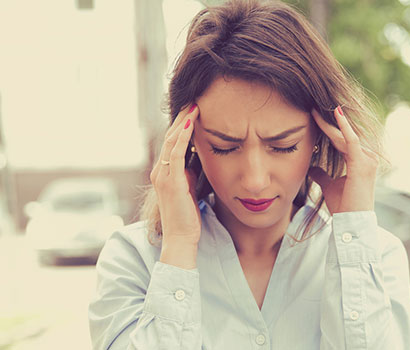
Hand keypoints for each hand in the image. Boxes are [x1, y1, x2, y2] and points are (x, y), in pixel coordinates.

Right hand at [149, 104, 200, 246]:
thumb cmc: (188, 216)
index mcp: (164, 172)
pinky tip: (192, 121)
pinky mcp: (170, 181)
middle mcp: (159, 170)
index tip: (194, 109)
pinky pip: (176, 152)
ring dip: (183, 120)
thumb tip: (198, 158)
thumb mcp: (190, 189)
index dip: (182, 124)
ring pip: (172, 140)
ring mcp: (163, 175)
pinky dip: (183, 135)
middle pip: (170, 136)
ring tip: (194, 104)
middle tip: (194, 99)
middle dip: (182, 117)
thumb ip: (190, 173)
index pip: (172, 142)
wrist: (181, 238)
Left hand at [308, 106, 378, 213]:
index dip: (328, 128)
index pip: (341, 140)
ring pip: (345, 136)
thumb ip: (322, 175)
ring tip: (317, 109)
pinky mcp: (362, 163)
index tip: (313, 116)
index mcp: (359, 161)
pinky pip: (352, 140)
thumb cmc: (343, 206)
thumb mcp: (329, 186)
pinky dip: (344, 127)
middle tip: (312, 107)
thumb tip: (311, 167)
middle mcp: (367, 157)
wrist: (352, 222)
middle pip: (344, 135)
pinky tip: (336, 114)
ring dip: (332, 122)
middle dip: (328, 122)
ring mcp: (367, 159)